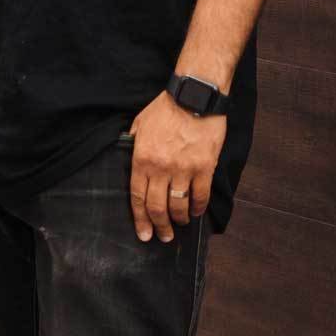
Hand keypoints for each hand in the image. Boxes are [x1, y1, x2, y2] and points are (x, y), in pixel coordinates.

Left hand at [126, 91, 226, 242]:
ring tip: (179, 225)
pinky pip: (200, 195)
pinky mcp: (204, 167)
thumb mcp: (138, 125)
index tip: (143, 234)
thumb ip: (132, 146)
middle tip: (163, 237)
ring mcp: (184, 169)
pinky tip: (196, 213)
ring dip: (179, 220)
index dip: (140, 219)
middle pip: (157, 206)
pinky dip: (198, 208)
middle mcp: (161, 168)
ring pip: (179, 205)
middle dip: (159, 226)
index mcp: (141, 159)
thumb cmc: (164, 110)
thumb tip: (130, 165)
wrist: (194, 97)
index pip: (138, 196)